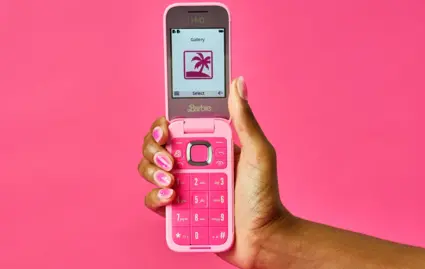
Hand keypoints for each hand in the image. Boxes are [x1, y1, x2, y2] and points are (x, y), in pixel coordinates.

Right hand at [138, 76, 291, 268]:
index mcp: (208, 146)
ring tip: (173, 183)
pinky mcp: (178, 210)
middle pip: (155, 146)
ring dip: (153, 173)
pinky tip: (172, 199)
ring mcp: (183, 186)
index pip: (176, 127)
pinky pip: (153, 200)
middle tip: (170, 162)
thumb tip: (238, 83)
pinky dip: (156, 198)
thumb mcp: (258, 153)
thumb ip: (245, 119)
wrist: (261, 237)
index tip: (165, 130)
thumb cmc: (264, 195)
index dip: (163, 125)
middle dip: (154, 150)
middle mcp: (192, 163)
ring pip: (149, 170)